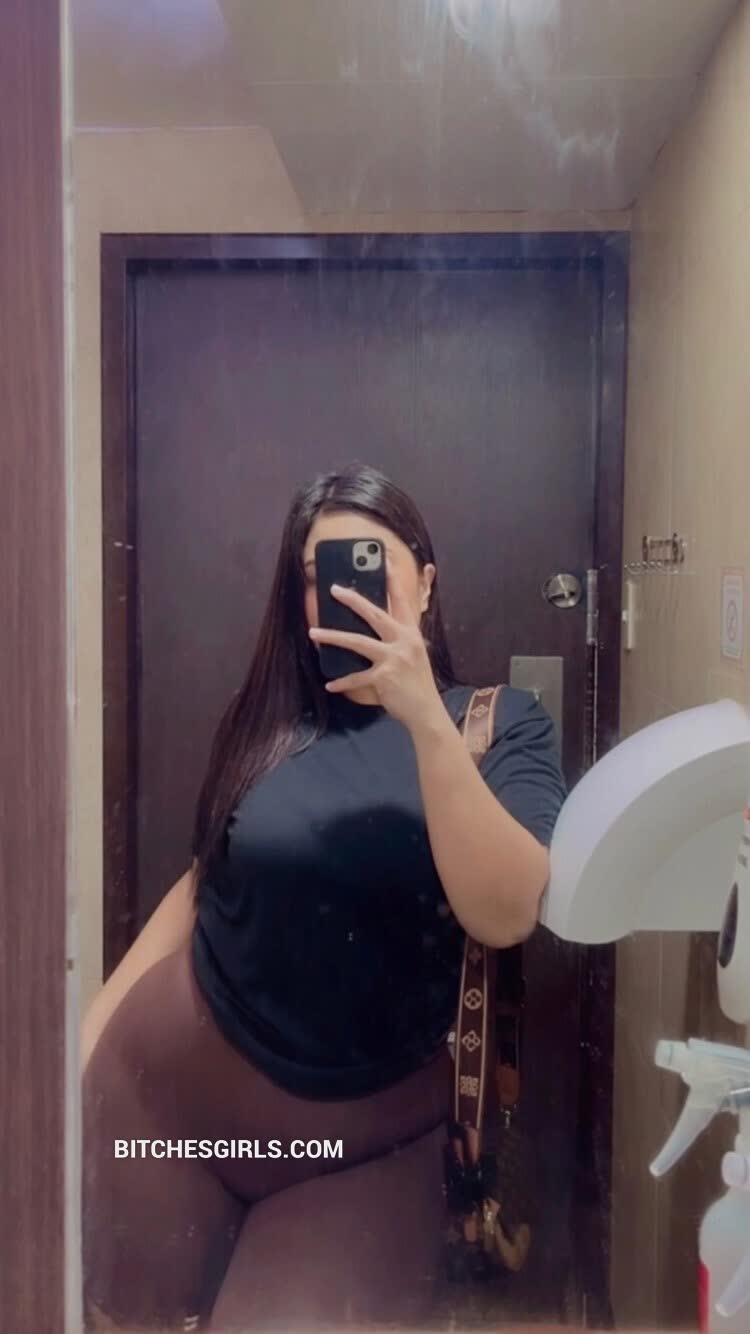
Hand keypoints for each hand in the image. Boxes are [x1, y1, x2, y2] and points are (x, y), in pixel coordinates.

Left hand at [308, 557, 444, 733]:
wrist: (426, 711)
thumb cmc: (417, 683)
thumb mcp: (414, 655)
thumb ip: (400, 639)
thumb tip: (378, 627)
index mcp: (412, 634)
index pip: (403, 602)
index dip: (393, 581)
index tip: (384, 562)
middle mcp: (405, 642)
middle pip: (375, 615)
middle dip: (354, 600)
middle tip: (334, 589)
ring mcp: (394, 659)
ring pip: (358, 642)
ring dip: (333, 636)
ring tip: (314, 632)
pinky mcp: (384, 677)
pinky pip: (357, 677)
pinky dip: (342, 682)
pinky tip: (329, 684)